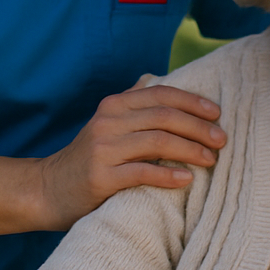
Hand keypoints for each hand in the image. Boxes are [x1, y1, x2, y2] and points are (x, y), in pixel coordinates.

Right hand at [35, 75, 226, 228]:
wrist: (48, 189)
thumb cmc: (90, 158)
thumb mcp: (108, 125)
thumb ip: (133, 106)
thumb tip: (161, 81)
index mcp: (114, 106)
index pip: (160, 94)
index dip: (192, 101)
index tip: (216, 113)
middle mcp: (108, 122)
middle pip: (164, 117)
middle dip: (198, 127)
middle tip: (221, 140)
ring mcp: (103, 149)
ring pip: (157, 142)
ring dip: (190, 149)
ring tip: (211, 159)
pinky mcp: (100, 177)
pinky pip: (142, 172)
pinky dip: (168, 174)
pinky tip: (186, 179)